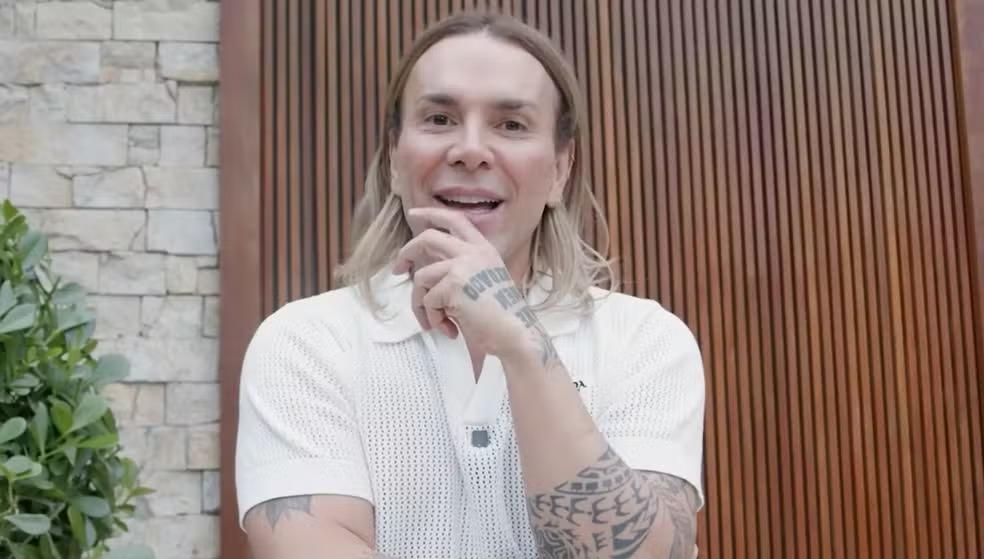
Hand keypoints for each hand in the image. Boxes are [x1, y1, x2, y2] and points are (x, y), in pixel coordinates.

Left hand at [391, 207, 533, 356]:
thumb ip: (461, 269)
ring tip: (437, 323)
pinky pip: (427, 301)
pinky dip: (434, 319)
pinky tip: (451, 330)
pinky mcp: (453, 284)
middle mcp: (474, 252)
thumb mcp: (483, 282)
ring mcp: (463, 266)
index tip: (414, 214)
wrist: (514, 336)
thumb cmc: (499, 318)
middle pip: (428, 238)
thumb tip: (424, 270)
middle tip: (397, 269)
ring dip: (422, 304)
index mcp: (484, 249)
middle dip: (407, 252)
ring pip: (421, 277)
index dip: (432, 213)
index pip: (455, 220)